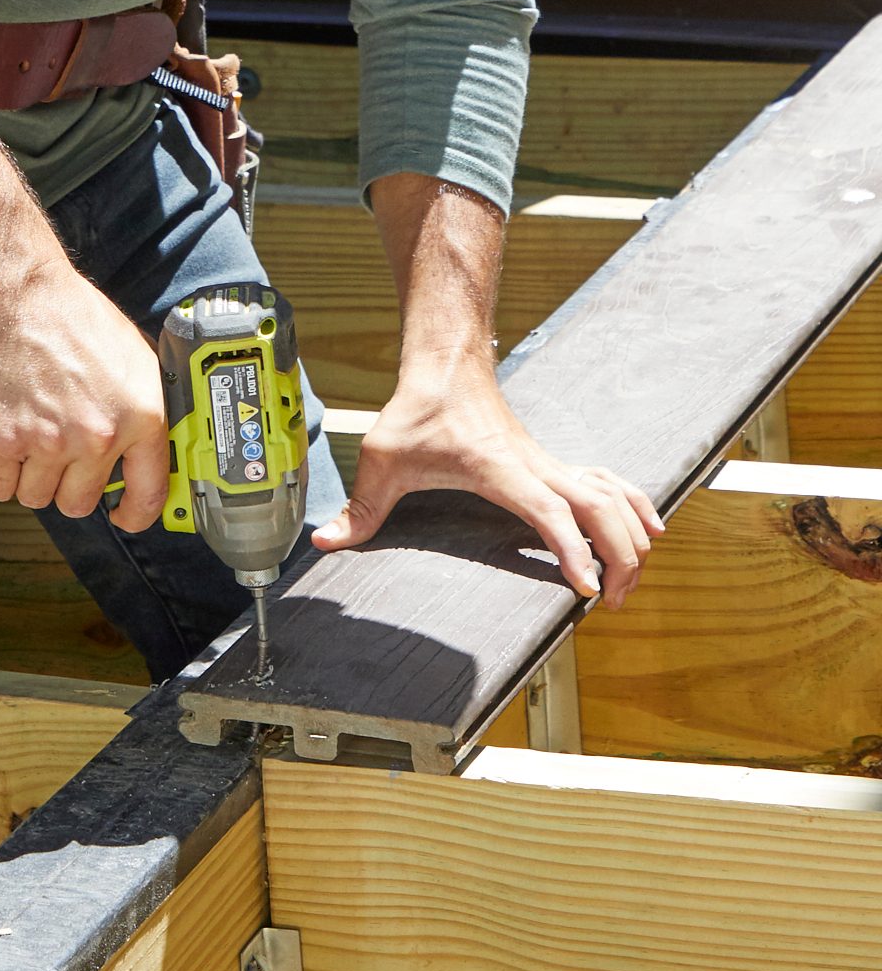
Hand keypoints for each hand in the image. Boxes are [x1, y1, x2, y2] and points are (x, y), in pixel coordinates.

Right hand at [0, 262, 168, 530]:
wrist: (19, 296)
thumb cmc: (75, 317)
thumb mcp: (137, 360)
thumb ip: (143, 410)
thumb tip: (149, 449)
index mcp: (139, 419)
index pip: (148, 493)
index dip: (135, 514)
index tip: (124, 516)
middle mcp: (97, 437)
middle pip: (81, 503)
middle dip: (70, 486)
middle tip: (61, 457)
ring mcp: (49, 442)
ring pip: (37, 497)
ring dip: (32, 478)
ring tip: (31, 440)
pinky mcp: (3, 439)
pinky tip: (4, 445)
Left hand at [311, 364, 664, 607]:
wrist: (445, 366)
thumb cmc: (418, 410)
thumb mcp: (382, 459)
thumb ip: (359, 507)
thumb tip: (324, 542)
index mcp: (499, 469)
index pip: (548, 510)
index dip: (570, 548)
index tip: (584, 589)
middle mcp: (535, 467)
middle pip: (600, 508)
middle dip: (619, 556)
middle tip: (612, 603)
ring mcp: (548, 464)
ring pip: (614, 495)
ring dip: (632, 536)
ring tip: (630, 582)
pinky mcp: (551, 464)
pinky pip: (608, 483)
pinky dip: (633, 506)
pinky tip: (646, 532)